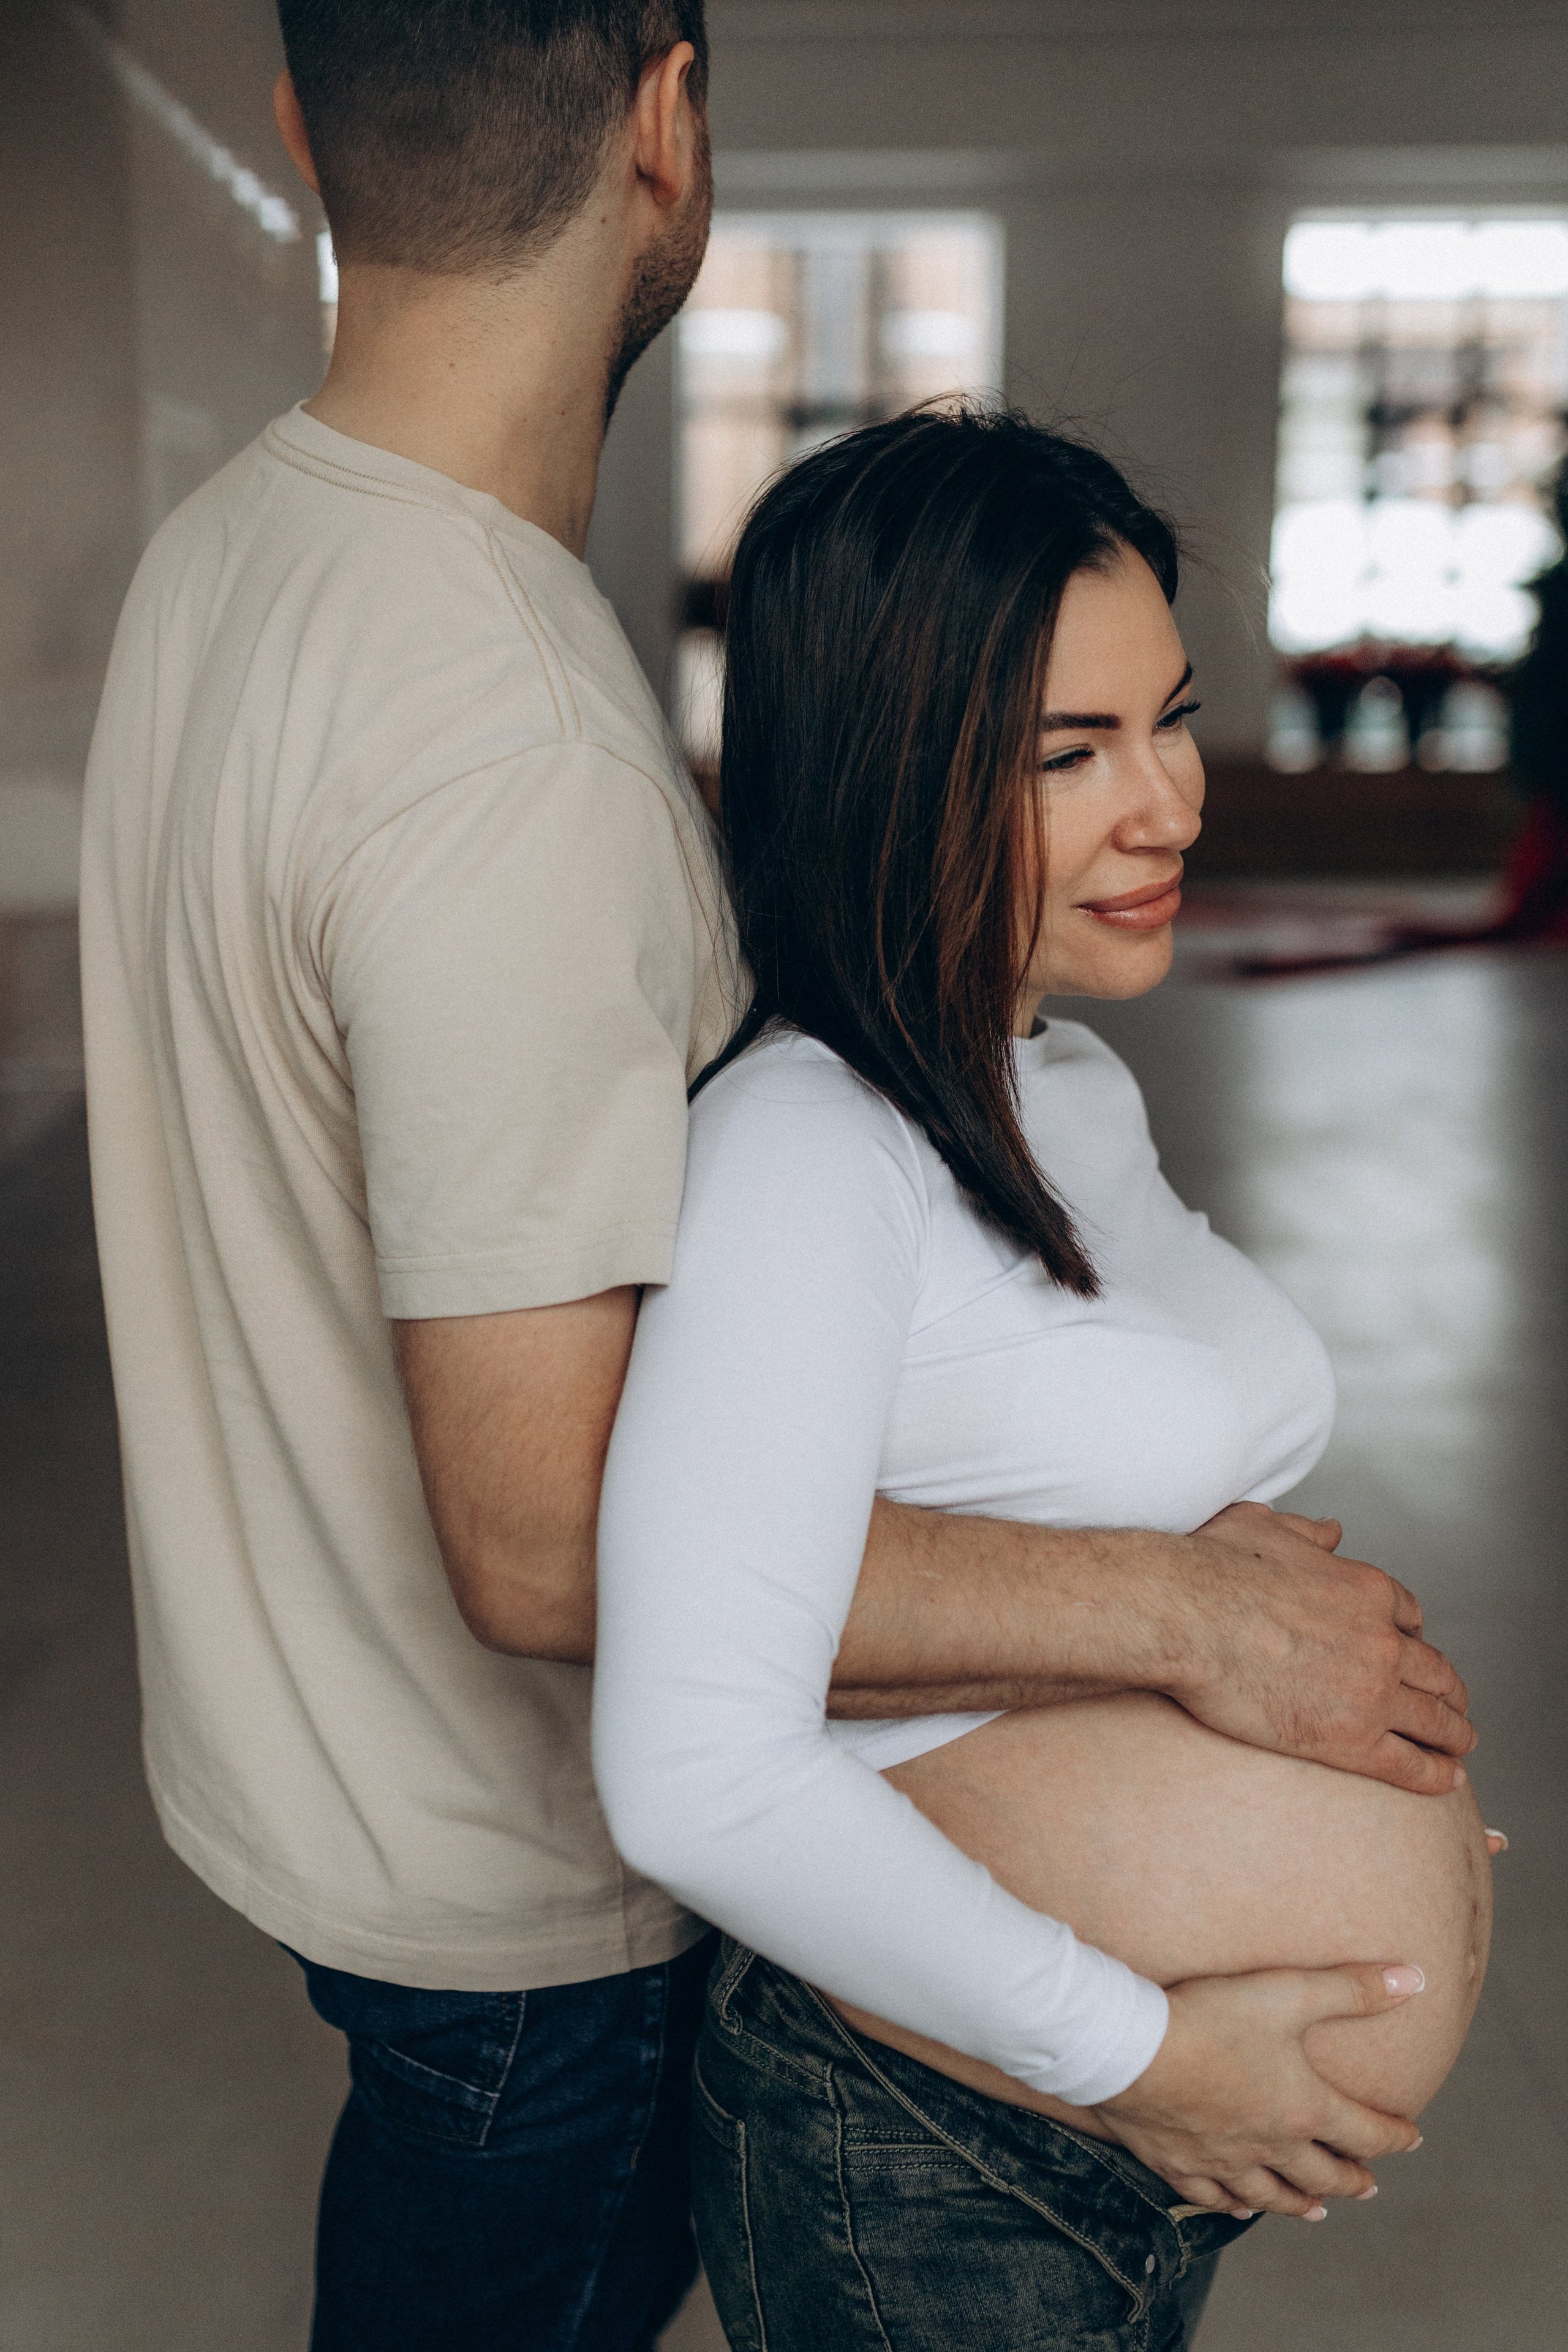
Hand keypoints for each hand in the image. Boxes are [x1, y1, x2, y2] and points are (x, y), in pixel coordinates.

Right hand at [1088, 1961, 1427, 2218]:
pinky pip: (1214, 2197)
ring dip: (1300, 2203)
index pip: (1365, 2132)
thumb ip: (1352, 1988)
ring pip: (1272, 2195)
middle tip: (1368, 2185)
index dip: (1394, 2136)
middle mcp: (1270, 2145)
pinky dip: (1234, 2206)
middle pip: (1322, 2174)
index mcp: (1302, 2108)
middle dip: (1350, 2179)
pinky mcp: (1180, 2162)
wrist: (1132, 2049)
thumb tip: (1415, 1978)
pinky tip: (1241, 2208)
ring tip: (1317, 2210)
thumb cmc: (1212, 2017)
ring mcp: (1224, 2160)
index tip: (1412, 2137)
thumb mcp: (1289, 1992)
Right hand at [1169, 1502, 1475, 1794]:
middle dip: (1449, 1688)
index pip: (1410, 1616)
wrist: (1185, 1617)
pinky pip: (1409, 1764)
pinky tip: (1449, 1779)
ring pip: (1435, 1719)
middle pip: (1435, 1670)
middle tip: (1455, 1703)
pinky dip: (1436, 1774)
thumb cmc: (1211, 1569)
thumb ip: (1307, 1532)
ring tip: (1461, 1744)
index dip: (1414, 1634)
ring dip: (1455, 1733)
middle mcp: (1382, 1641)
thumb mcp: (1265, 1527)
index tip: (1411, 1648)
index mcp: (1366, 1589)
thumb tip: (1331, 1530)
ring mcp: (1371, 1693)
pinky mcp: (1349, 1740)